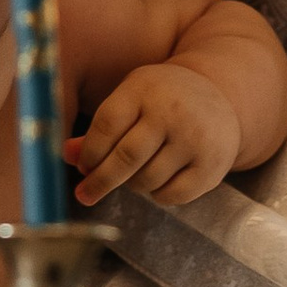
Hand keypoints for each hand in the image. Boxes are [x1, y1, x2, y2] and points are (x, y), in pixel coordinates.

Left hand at [66, 64, 241, 209]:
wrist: (219, 95)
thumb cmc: (162, 100)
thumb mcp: (131, 100)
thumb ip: (101, 129)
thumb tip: (67, 155)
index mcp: (145, 90)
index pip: (107, 126)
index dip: (90, 152)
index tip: (84, 167)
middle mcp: (172, 112)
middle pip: (125, 158)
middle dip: (100, 180)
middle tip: (85, 194)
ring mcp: (195, 139)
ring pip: (146, 180)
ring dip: (132, 185)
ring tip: (135, 174)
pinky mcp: (212, 166)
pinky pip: (171, 196)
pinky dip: (157, 195)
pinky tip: (159, 180)